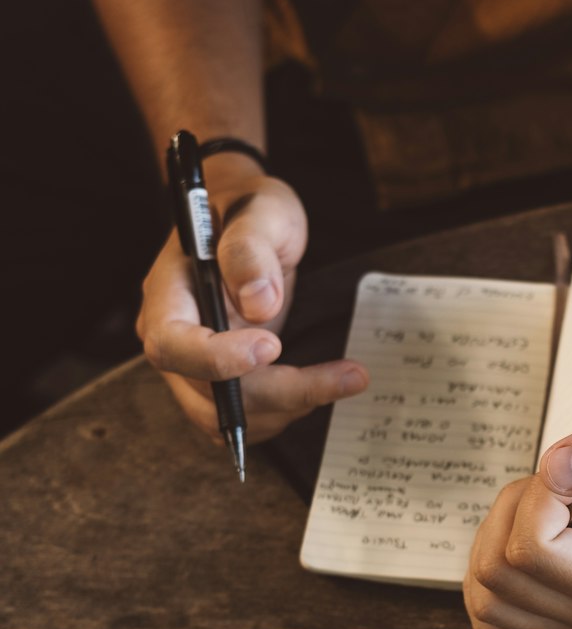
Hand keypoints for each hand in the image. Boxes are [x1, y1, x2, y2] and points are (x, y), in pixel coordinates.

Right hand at [137, 167, 367, 441]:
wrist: (248, 222)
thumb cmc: (250, 209)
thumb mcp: (262, 211)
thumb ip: (252, 249)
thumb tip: (260, 304)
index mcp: (168, 293)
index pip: (172, 343)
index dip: (218, 358)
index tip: (273, 345)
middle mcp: (171, 337)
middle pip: (206, 393)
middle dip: (279, 393)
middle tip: (347, 376)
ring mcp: (191, 366)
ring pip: (225, 418)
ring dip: (286, 409)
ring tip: (341, 378)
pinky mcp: (217, 382)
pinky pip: (240, 418)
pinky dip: (282, 414)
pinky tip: (320, 387)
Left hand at [463, 385, 571, 628]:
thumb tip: (559, 470)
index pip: (533, 550)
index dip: (535, 496)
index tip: (571, 468)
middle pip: (499, 573)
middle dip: (512, 512)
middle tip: (557, 483)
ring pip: (485, 596)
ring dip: (496, 538)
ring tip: (543, 509)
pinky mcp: (553, 625)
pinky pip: (489, 622)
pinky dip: (487, 580)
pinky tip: (521, 542)